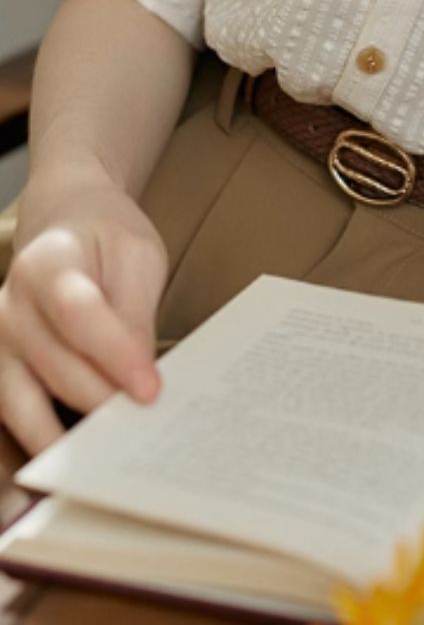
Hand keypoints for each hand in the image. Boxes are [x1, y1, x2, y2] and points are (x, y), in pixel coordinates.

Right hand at [0, 173, 167, 454]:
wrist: (66, 225)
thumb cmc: (106, 242)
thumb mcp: (136, 258)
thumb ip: (134, 315)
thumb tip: (139, 379)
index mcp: (47, 264)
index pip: (78, 314)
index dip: (115, 355)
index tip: (150, 390)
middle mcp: (9, 306)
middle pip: (55, 366)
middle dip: (102, 401)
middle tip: (144, 431)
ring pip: (24, 403)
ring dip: (69, 434)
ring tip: (110, 456)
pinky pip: (13, 416)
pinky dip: (44, 437)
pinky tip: (76, 456)